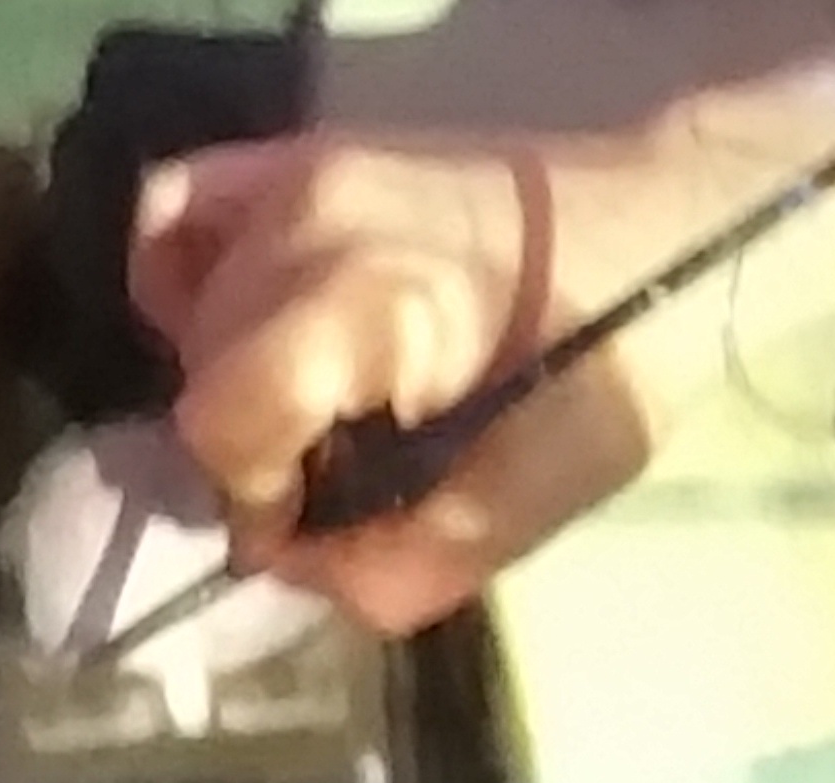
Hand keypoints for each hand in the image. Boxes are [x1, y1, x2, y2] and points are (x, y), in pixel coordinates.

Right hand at [127, 131, 662, 633]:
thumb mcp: (524, 507)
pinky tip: (262, 344)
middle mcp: (304, 217)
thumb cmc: (610, 374)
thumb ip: (398, 567)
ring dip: (230, 380)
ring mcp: (291, 175)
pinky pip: (175, 223)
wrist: (659, 239)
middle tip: (330, 481)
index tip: (316, 527)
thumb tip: (296, 573)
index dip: (257, 501)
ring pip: (181, 306)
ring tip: (312, 414)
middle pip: (200, 372)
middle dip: (252, 451)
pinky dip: (191, 292)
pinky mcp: (294, 157)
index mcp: (364, 296)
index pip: (221, 420)